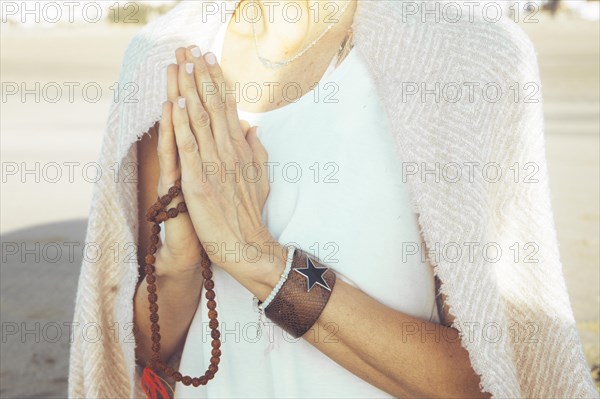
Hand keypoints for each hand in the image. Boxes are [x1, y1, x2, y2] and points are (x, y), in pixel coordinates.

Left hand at [169, 46, 274, 275]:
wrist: (246, 245)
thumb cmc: (250, 214)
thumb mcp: (260, 177)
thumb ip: (256, 151)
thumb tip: (253, 128)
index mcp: (241, 149)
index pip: (228, 108)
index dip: (217, 82)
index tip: (209, 59)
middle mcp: (229, 152)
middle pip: (213, 107)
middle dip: (201, 76)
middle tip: (191, 50)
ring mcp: (214, 166)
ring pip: (200, 120)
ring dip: (189, 90)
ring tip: (182, 65)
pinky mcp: (198, 182)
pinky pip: (188, 147)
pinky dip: (182, 124)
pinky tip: (177, 103)